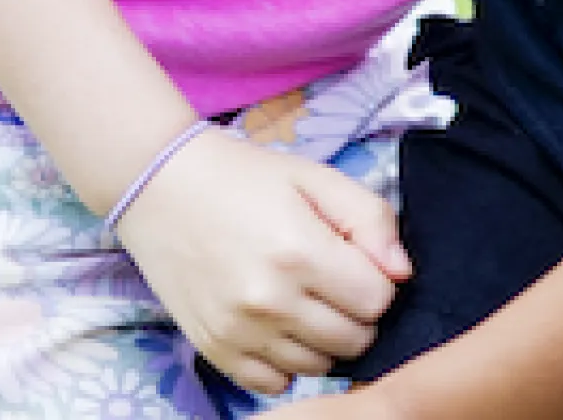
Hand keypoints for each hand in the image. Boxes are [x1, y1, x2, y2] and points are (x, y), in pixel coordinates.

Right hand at [115, 126, 410, 397]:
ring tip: (301, 300)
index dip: (374, 280)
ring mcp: (238, 332)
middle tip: (330, 281)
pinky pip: (273, 383)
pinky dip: (283, 363)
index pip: (378, 301)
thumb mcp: (315, 178)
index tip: (352, 261)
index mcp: (300, 252)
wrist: (161, 188)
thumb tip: (401, 273)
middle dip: (355, 313)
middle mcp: (269, 301)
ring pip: (318, 367)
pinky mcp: (214, 350)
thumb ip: (370, 219)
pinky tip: (276, 326)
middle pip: (354, 340)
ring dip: (322, 340)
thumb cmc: (244, 178)